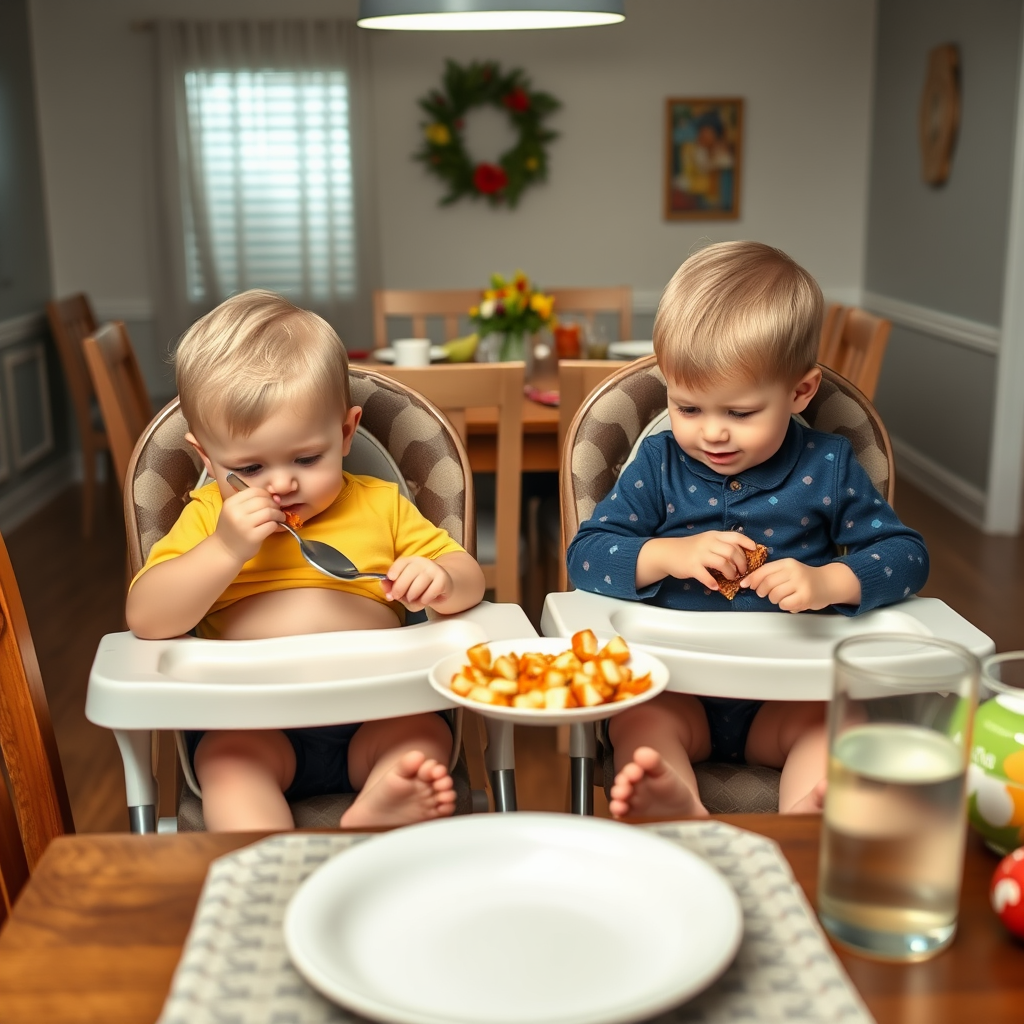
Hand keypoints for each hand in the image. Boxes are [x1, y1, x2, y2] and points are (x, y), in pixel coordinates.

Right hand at [213, 485, 283, 563]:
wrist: (224, 551)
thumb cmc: (232, 530)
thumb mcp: (234, 512)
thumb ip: (250, 502)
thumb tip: (276, 497)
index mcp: (231, 503)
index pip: (254, 491)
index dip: (266, 494)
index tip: (270, 501)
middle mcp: (236, 512)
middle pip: (263, 501)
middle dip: (274, 505)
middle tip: (277, 510)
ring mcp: (244, 525)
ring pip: (269, 512)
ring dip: (278, 514)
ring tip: (279, 518)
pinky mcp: (253, 536)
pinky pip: (271, 525)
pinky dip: (276, 525)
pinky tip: (275, 526)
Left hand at [383, 556, 453, 611]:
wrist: (442, 585)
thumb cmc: (418, 586)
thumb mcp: (403, 586)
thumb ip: (392, 587)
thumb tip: (386, 591)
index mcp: (411, 561)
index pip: (401, 563)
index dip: (394, 571)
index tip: (390, 579)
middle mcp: (423, 562)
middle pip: (407, 576)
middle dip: (399, 590)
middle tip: (397, 597)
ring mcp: (434, 570)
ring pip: (417, 587)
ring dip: (411, 597)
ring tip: (412, 598)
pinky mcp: (443, 580)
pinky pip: (429, 594)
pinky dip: (424, 600)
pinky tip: (424, 599)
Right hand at [638, 531, 756, 590]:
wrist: (667, 553)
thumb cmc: (689, 548)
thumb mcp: (706, 541)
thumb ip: (720, 545)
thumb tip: (741, 555)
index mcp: (713, 536)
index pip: (735, 537)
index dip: (747, 543)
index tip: (754, 551)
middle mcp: (708, 543)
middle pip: (732, 552)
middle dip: (741, 563)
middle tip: (741, 571)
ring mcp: (699, 554)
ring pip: (723, 563)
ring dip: (731, 573)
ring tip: (731, 578)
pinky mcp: (692, 567)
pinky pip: (707, 576)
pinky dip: (714, 582)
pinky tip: (716, 586)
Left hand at [741, 559, 860, 612]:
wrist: (829, 583)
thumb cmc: (805, 578)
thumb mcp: (789, 570)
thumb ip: (771, 574)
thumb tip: (748, 582)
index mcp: (788, 563)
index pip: (764, 570)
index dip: (752, 578)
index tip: (745, 584)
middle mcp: (794, 571)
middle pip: (767, 583)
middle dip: (761, 591)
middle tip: (763, 593)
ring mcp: (801, 584)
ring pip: (774, 595)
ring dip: (773, 599)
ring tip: (781, 597)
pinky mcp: (805, 597)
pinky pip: (785, 604)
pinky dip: (784, 605)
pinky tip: (790, 602)